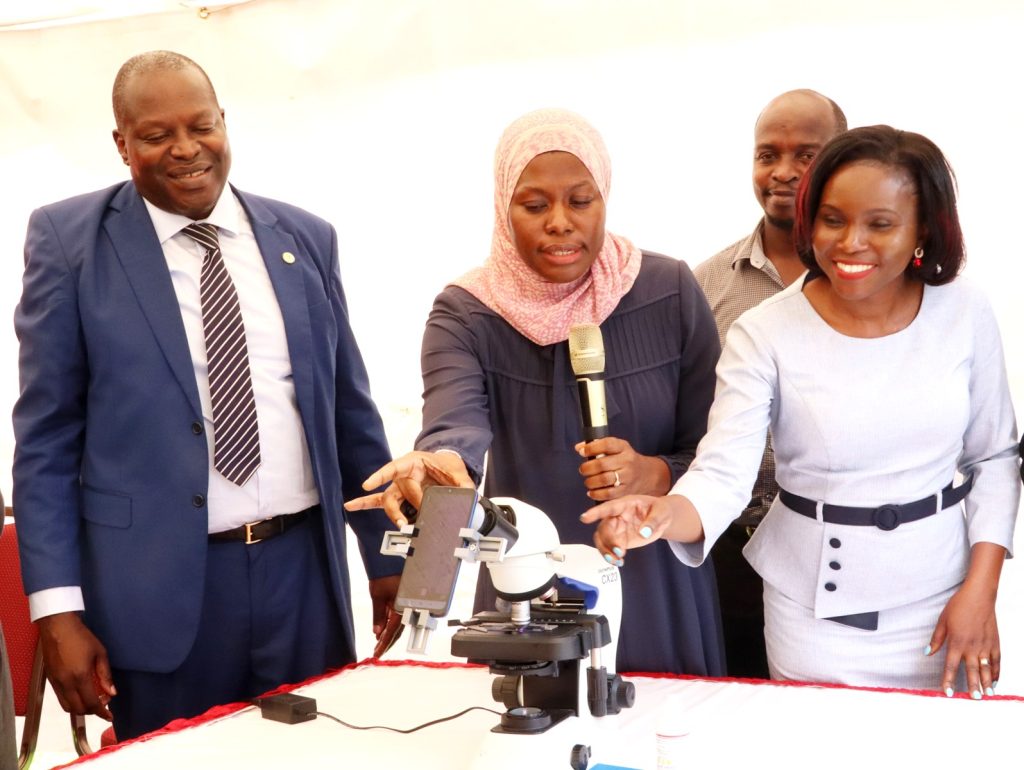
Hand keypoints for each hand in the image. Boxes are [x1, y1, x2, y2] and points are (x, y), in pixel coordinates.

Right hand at [37, 612, 114, 719]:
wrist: (57, 627)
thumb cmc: (81, 637)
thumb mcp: (100, 653)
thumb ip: (105, 675)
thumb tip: (112, 692)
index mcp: (80, 677)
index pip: (91, 703)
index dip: (102, 712)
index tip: (110, 716)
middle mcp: (66, 684)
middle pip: (78, 709)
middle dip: (92, 711)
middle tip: (103, 704)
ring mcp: (56, 683)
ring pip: (67, 707)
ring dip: (80, 708)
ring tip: (93, 699)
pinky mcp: (50, 680)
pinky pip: (60, 699)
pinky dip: (71, 702)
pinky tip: (81, 693)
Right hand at [344, 451, 474, 525]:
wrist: (447, 466)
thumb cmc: (448, 465)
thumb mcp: (458, 472)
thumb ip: (463, 484)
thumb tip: (467, 496)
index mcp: (413, 462)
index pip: (394, 468)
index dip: (380, 476)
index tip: (368, 484)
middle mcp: (403, 474)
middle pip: (396, 491)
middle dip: (407, 505)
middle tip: (415, 519)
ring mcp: (400, 486)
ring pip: (388, 500)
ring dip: (392, 514)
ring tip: (401, 524)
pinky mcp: (400, 496)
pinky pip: (380, 500)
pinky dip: (365, 504)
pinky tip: (351, 506)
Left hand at [368, 574, 403, 657]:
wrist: (388, 561)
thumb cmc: (384, 576)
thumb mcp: (377, 597)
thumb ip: (378, 616)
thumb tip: (377, 632)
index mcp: (402, 609)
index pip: (392, 632)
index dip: (384, 645)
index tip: (376, 654)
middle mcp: (406, 608)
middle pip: (397, 631)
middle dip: (386, 642)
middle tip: (377, 652)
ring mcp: (405, 605)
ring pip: (397, 625)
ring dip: (388, 634)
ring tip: (378, 644)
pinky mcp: (402, 601)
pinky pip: (396, 616)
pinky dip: (389, 625)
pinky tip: (382, 630)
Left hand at [575, 437, 670, 500]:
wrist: (645, 474)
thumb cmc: (624, 459)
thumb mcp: (616, 448)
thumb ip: (597, 445)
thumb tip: (578, 448)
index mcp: (623, 447)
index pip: (607, 444)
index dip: (591, 448)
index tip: (582, 452)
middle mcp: (627, 461)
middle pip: (602, 464)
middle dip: (587, 468)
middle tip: (583, 470)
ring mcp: (627, 477)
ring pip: (603, 480)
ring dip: (590, 481)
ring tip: (588, 481)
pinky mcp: (626, 491)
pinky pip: (608, 494)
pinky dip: (596, 494)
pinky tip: (591, 491)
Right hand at [579, 494, 689, 565]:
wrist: (662, 518)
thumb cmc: (661, 510)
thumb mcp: (662, 512)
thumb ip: (653, 521)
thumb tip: (644, 532)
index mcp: (624, 504)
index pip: (608, 508)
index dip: (595, 513)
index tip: (584, 518)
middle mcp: (616, 516)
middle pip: (604, 527)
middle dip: (608, 540)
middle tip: (620, 551)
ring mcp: (616, 529)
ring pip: (601, 539)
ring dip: (605, 550)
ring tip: (617, 560)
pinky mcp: (620, 540)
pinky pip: (609, 549)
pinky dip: (611, 557)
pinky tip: (619, 562)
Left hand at [926, 581, 999, 698]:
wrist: (979, 596)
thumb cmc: (958, 607)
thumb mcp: (942, 622)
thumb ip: (936, 639)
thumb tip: (927, 653)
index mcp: (956, 642)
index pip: (950, 666)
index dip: (948, 680)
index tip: (948, 693)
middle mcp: (972, 647)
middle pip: (971, 671)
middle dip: (972, 686)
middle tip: (974, 699)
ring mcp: (985, 646)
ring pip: (986, 669)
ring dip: (986, 683)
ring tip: (987, 695)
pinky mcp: (995, 643)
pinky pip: (997, 661)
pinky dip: (996, 672)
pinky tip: (995, 681)